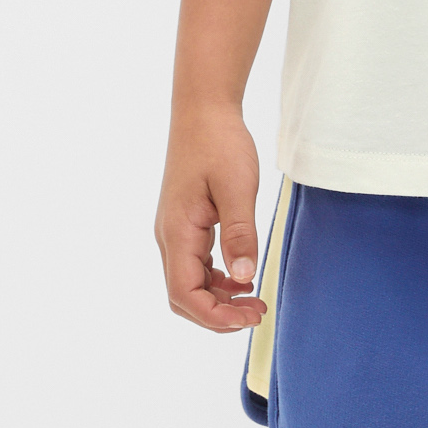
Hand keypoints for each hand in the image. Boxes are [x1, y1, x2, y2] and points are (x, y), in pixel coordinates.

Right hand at [156, 103, 265, 330]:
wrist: (203, 111)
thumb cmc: (219, 143)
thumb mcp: (238, 188)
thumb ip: (240, 234)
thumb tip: (245, 278)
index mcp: (177, 232)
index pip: (184, 294)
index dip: (215, 316)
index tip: (251, 315)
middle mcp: (170, 237)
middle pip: (183, 297)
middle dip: (217, 315)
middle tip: (258, 312)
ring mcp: (176, 232)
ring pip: (189, 284)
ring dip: (218, 300)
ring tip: (255, 300)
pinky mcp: (186, 225)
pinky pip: (196, 266)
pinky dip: (217, 281)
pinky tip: (243, 278)